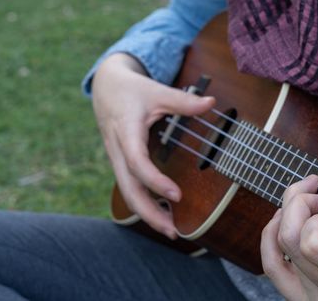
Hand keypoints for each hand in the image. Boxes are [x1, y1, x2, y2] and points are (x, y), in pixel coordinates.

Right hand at [92, 53, 214, 238]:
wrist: (105, 87)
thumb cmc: (132, 90)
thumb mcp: (157, 91)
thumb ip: (183, 101)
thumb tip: (211, 103)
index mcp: (125, 130)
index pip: (137, 161)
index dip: (155, 180)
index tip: (177, 195)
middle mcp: (118, 149)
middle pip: (128, 188)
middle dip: (148, 212)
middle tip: (173, 231)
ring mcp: (117, 158)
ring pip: (127, 192)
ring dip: (147, 213)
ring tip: (171, 229)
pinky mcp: (120, 162)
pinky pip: (130, 187)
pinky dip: (144, 202)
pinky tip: (162, 213)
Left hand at [261, 144, 317, 299]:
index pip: (314, 244)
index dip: (314, 219)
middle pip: (291, 239)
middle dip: (297, 204)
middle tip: (317, 195)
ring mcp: (315, 296)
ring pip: (278, 251)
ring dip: (285, 216)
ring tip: (304, 202)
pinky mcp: (303, 298)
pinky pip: (273, 268)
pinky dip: (271, 238)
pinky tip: (282, 221)